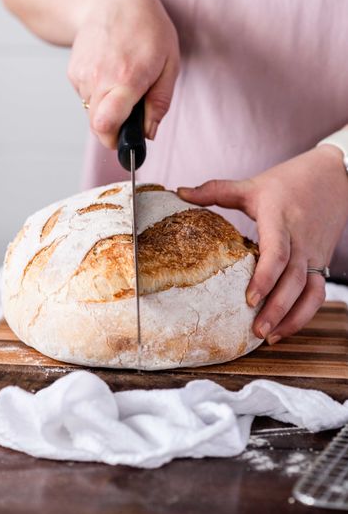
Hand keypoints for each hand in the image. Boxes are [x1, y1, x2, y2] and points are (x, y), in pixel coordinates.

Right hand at [68, 0, 179, 147]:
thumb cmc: (146, 27)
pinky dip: (99, 94)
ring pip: (93, 113)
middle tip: (132, 112)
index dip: (116, 141)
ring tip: (122, 80)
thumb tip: (148, 133)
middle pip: (98, 127)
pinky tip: (109, 71)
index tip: (128, 142)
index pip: (106, 124)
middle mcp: (100, 78)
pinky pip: (87, 98)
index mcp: (127, 78)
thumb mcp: (170, 62)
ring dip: (109, 108)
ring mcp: (82, 75)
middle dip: (115, 129)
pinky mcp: (73, 73)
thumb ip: (160, 102)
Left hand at [178, 145, 347, 343]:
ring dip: (292, 317)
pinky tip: (283, 328)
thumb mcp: (252, 185)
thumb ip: (216, 190)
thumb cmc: (289, 181)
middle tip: (256, 330)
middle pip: (293, 280)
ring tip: (268, 336)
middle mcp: (301, 240)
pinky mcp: (321, 262)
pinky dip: (304, 313)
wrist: (335, 177)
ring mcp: (314, 253)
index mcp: (280, 220)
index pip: (277, 252)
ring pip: (310, 291)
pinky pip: (317, 293)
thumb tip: (180, 191)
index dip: (265, 277)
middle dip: (277, 308)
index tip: (249, 299)